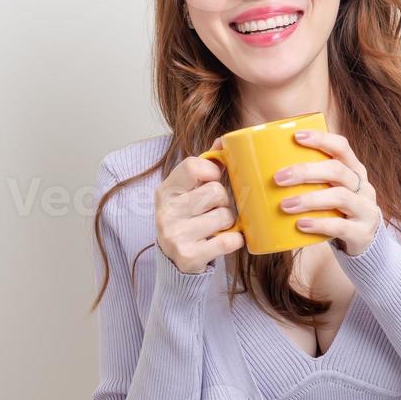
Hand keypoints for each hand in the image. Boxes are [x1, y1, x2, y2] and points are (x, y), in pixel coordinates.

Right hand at [155, 137, 244, 273]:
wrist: (173, 259)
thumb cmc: (186, 218)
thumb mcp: (188, 190)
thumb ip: (205, 166)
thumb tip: (224, 140)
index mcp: (165, 190)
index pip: (195, 166)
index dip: (212, 172)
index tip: (213, 181)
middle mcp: (166, 212)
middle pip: (216, 192)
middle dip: (222, 201)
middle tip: (214, 210)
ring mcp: (175, 236)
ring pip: (225, 216)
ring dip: (228, 222)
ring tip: (216, 227)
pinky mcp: (189, 256)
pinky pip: (229, 241)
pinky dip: (235, 240)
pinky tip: (226, 240)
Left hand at [275, 128, 380, 256]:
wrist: (364, 241)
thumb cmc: (336, 210)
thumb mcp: (329, 190)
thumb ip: (308, 180)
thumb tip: (254, 171)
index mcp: (354, 170)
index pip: (341, 147)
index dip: (321, 139)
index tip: (296, 137)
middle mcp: (363, 186)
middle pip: (336, 170)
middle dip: (305, 171)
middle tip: (278, 178)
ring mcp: (366, 209)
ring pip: (339, 197)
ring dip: (309, 199)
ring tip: (284, 205)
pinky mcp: (362, 232)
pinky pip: (340, 226)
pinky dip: (319, 224)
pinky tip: (300, 224)